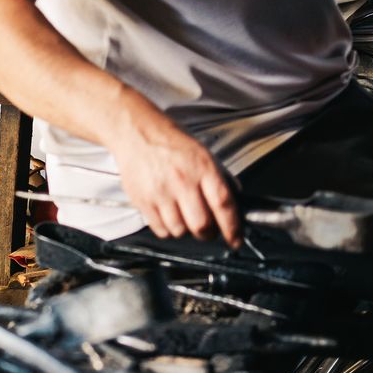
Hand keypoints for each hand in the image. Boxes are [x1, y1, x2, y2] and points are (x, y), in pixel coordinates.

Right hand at [110, 98, 241, 244]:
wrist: (137, 133)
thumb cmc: (170, 142)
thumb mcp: (203, 153)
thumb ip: (220, 176)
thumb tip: (236, 197)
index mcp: (202, 168)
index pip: (223, 204)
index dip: (233, 227)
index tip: (236, 239)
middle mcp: (182, 181)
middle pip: (201, 224)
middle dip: (209, 234)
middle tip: (210, 230)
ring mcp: (161, 193)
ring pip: (180, 231)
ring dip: (187, 231)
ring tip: (186, 218)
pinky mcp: (143, 201)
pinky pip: (161, 230)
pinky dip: (169, 230)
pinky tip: (170, 216)